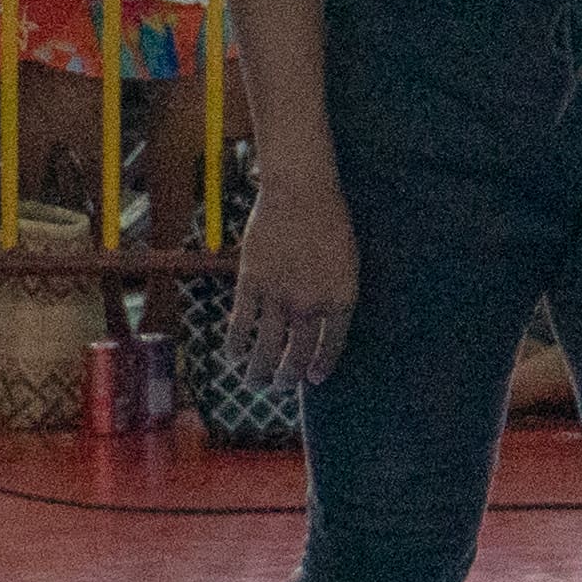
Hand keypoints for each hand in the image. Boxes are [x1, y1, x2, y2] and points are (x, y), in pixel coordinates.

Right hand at [223, 170, 357, 386]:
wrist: (301, 194)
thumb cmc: (331, 224)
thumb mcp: (348, 265)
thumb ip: (336, 298)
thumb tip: (321, 326)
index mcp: (341, 301)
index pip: (330, 347)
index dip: (321, 367)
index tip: (313, 379)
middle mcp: (310, 306)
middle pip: (296, 356)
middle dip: (287, 378)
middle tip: (280, 387)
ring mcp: (278, 297)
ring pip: (265, 348)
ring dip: (258, 371)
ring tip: (254, 383)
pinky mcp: (251, 284)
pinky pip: (241, 324)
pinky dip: (235, 344)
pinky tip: (233, 356)